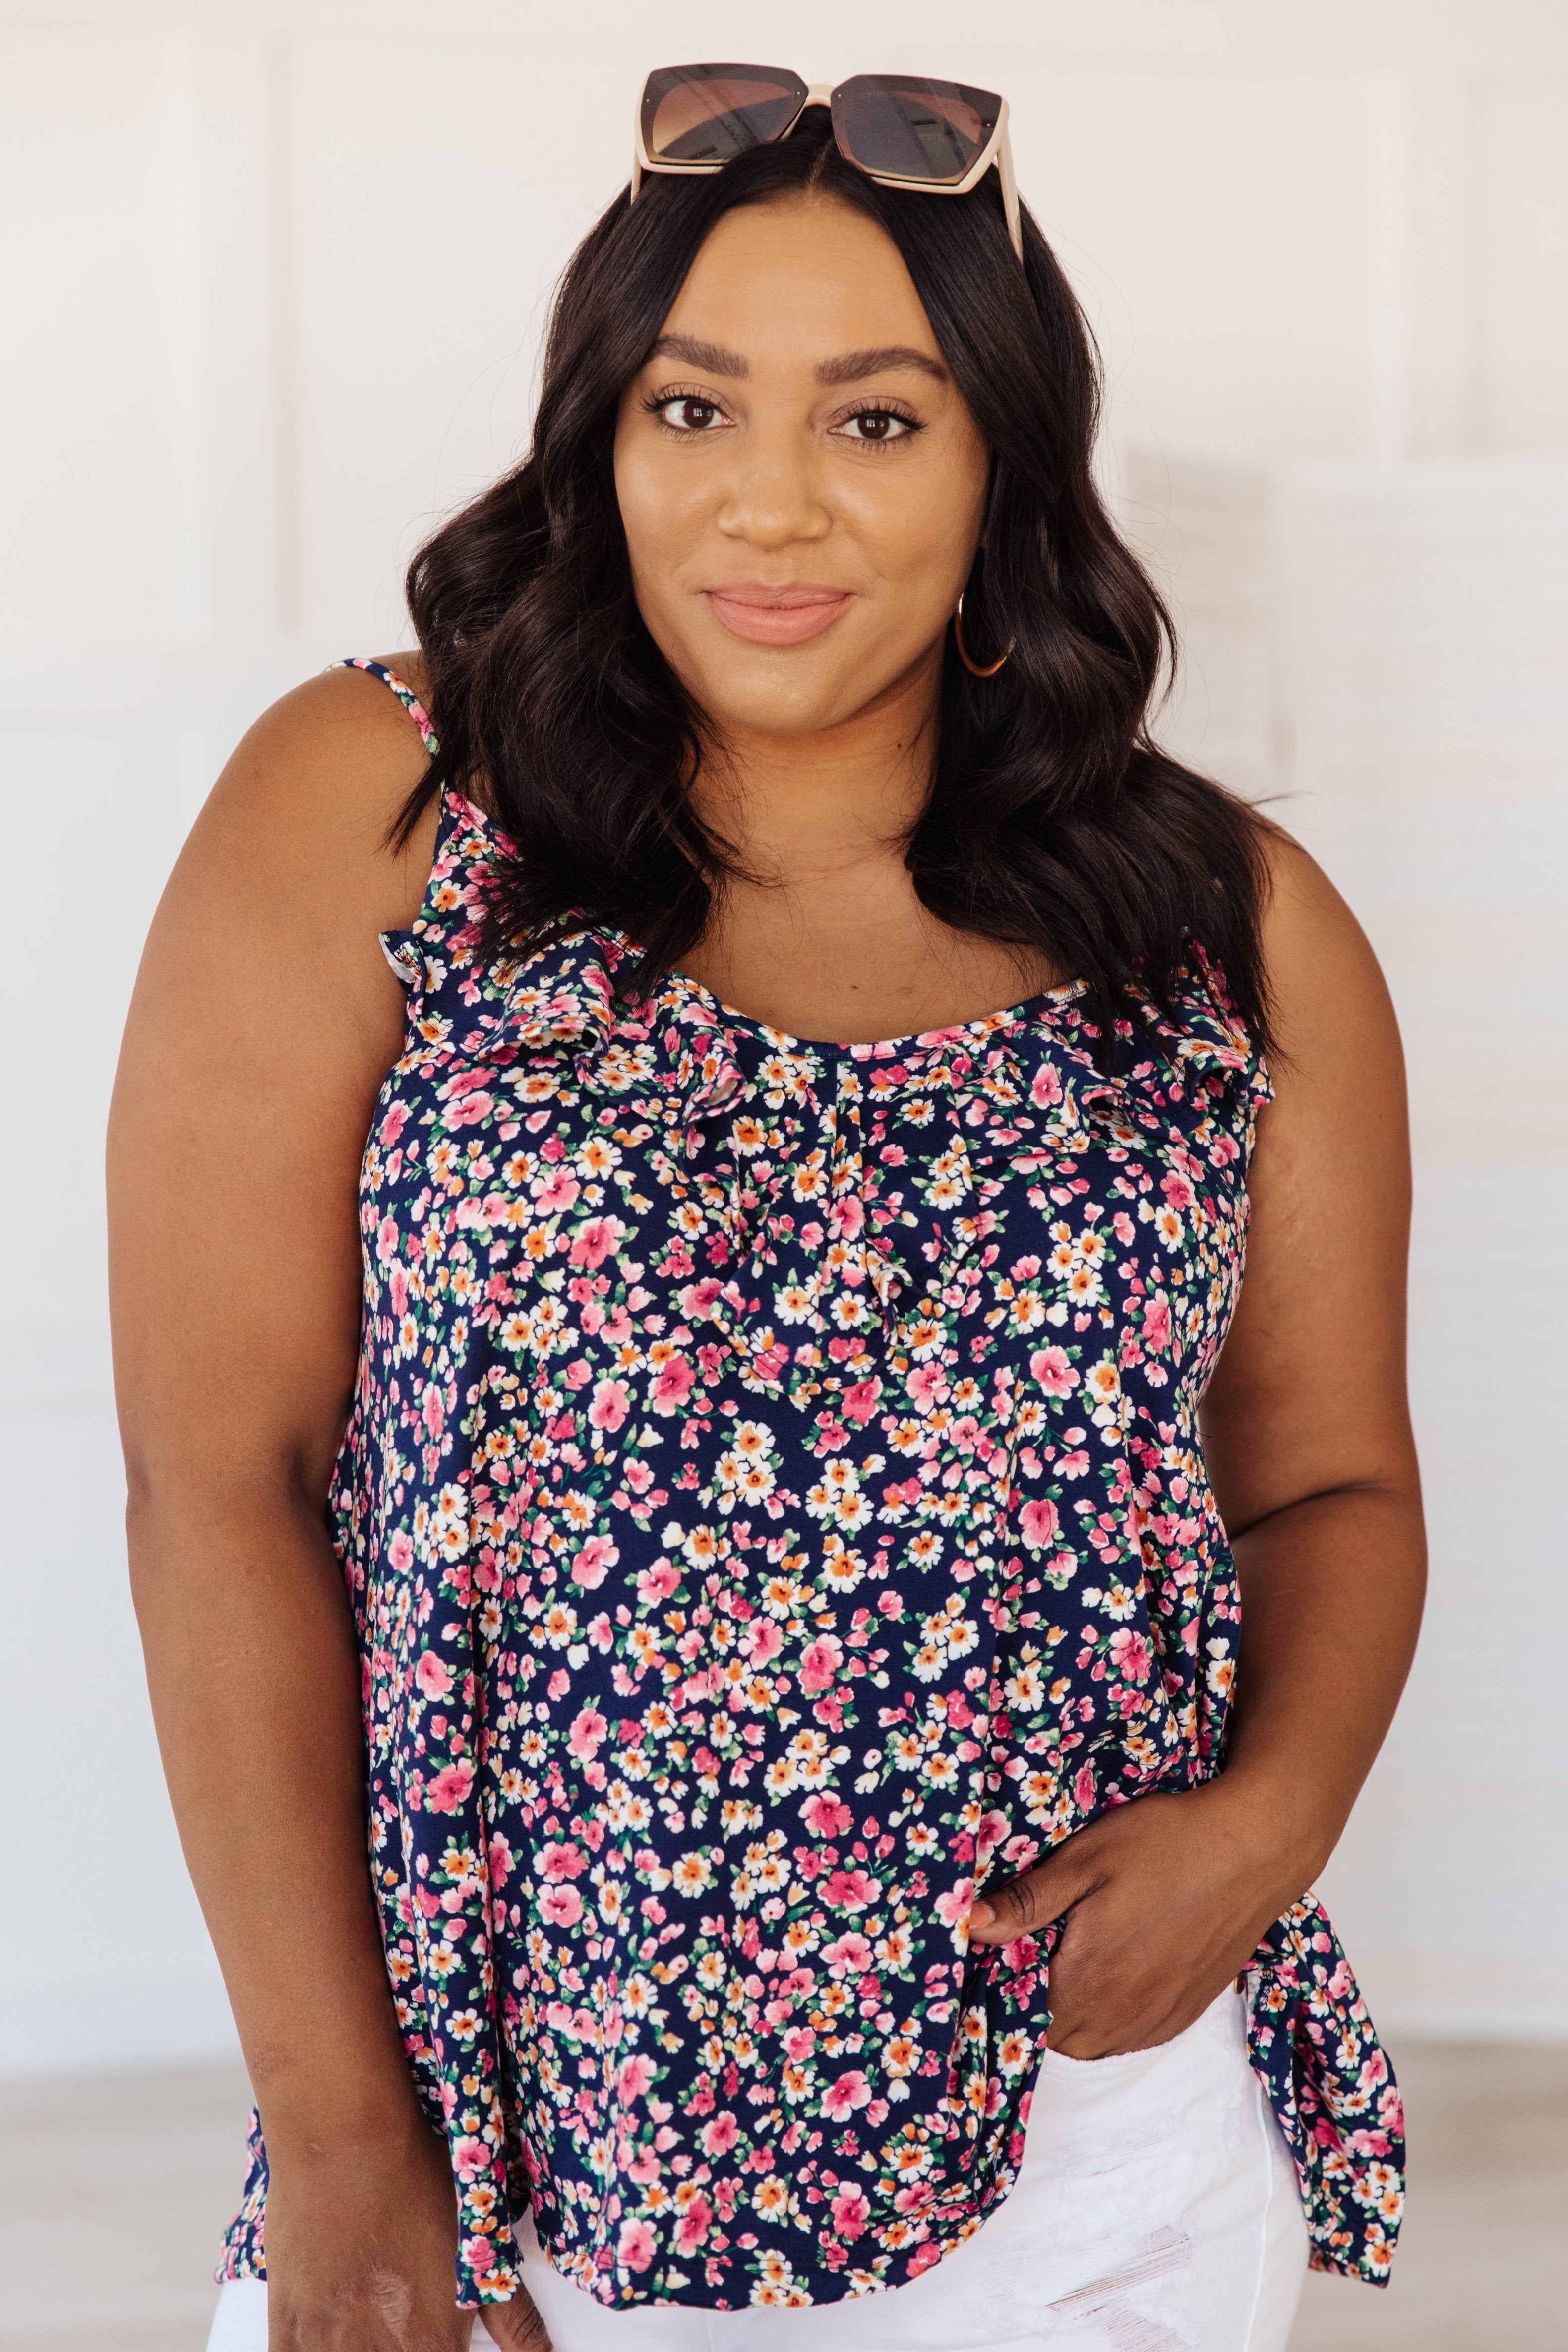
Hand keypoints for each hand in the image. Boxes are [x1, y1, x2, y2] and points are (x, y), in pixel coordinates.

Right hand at [263, 2102, 553, 2349]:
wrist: (345, 2137)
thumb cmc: (414, 2180)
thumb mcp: (479, 2245)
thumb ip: (513, 2319)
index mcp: (431, 2345)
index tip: (436, 2336)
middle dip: (403, 2348)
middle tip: (401, 2311)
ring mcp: (325, 2345)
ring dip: (362, 2347)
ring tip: (372, 2317)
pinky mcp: (286, 2328)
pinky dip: (315, 2351)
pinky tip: (333, 2330)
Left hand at [966, 1777, 1309, 2058]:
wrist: (1253, 1849)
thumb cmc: (1167, 1844)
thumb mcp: (1085, 1859)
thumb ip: (1027, 1901)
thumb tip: (970, 1927)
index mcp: (1088, 1980)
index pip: (1023, 2017)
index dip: (1004, 1989)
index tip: (1002, 1955)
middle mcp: (1122, 2014)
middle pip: (1056, 2038)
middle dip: (1036, 2005)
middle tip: (1035, 1950)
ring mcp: (1158, 2017)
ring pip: (1093, 2043)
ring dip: (1073, 2016)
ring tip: (1072, 1959)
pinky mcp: (1185, 2011)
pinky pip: (1132, 2036)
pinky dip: (1112, 2018)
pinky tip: (1113, 1972)